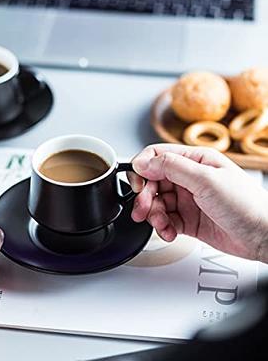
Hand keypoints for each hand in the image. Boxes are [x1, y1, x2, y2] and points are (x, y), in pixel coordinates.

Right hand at [129, 144, 267, 262]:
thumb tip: (144, 161)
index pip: (157, 156)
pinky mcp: (188, 219)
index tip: (138, 184)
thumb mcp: (206, 180)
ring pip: (157, 203)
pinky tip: (169, 232)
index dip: (143, 169)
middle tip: (143, 210)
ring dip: (153, 215)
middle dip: (145, 196)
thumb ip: (172, 167)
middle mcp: (189, 178)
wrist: (263, 237)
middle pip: (153, 181)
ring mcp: (188, 199)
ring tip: (160, 224)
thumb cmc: (245, 205)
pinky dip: (162, 227)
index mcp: (195, 160)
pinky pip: (165, 220)